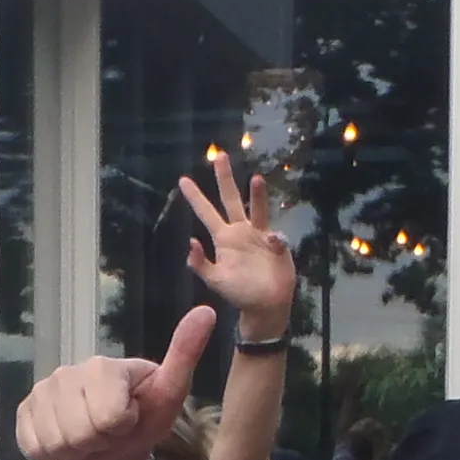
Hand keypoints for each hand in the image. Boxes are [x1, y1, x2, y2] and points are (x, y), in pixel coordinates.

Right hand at [11, 303, 215, 459]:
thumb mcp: (169, 394)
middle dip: (97, 443)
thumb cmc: (142, 421)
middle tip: (107, 435)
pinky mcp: (23, 411)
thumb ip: (184, 355)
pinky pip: (33, 446)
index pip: (109, 416)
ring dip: (76, 452)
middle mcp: (67, 372)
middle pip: (80, 433)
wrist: (110, 450)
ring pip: (55, 443)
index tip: (128, 420)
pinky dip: (52, 456)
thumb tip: (207, 311)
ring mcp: (41, 391)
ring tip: (89, 441)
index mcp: (104, 366)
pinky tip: (66, 444)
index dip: (121, 427)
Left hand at [178, 147, 296, 338]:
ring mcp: (259, 235)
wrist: (263, 304)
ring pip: (257, 207)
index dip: (195, 197)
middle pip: (231, 198)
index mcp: (222, 239)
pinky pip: (276, 236)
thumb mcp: (214, 280)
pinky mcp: (276, 243)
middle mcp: (239, 231)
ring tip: (256, 178)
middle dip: (225, 178)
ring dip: (257, 193)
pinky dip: (275, 239)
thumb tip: (191, 242)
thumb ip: (200, 264)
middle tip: (219, 155)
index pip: (206, 213)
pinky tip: (273, 244)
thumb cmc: (237, 293)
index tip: (182, 180)